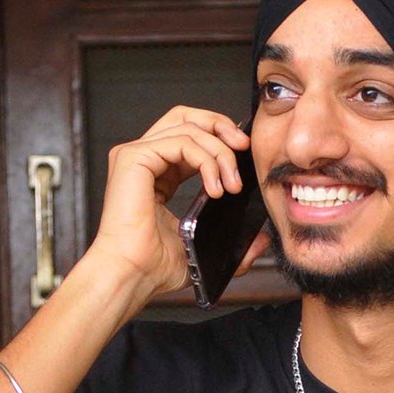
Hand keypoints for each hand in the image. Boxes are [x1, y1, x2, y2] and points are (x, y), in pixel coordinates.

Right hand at [89, 108, 251, 303]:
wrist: (133, 276)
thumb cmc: (154, 266)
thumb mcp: (202, 248)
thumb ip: (233, 244)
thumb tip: (261, 241)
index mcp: (156, 172)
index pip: (189, 134)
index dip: (218, 136)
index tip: (244, 153)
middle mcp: (142, 157)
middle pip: (185, 116)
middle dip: (220, 126)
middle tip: (244, 147)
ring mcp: (134, 154)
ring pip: (188, 128)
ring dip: (219, 152)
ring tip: (232, 183)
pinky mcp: (132, 157)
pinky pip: (181, 141)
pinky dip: (206, 160)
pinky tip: (215, 187)